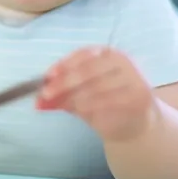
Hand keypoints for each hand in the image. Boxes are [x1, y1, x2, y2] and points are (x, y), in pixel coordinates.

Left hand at [36, 46, 154, 141]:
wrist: (135, 124)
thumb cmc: (105, 104)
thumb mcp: (81, 95)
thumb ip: (63, 94)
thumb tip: (38, 98)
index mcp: (107, 54)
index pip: (83, 54)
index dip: (63, 64)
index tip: (47, 77)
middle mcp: (122, 61)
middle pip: (88, 68)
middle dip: (64, 82)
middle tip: (46, 94)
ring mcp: (133, 77)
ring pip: (98, 84)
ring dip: (76, 96)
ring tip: (63, 105)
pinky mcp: (139, 95)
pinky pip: (111, 99)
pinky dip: (92, 105)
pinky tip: (80, 110)